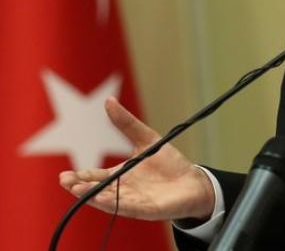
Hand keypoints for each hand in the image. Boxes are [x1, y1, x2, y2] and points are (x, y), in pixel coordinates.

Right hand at [59, 97, 214, 221]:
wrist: (193, 180)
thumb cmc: (168, 163)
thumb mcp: (146, 138)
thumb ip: (126, 123)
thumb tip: (108, 100)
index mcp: (120, 175)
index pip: (96, 177)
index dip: (81, 177)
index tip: (65, 176)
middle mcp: (123, 190)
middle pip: (98, 191)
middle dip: (81, 188)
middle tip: (66, 182)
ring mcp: (134, 201)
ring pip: (110, 201)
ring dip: (94, 196)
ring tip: (79, 190)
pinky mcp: (147, 209)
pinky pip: (129, 208)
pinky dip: (116, 204)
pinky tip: (104, 200)